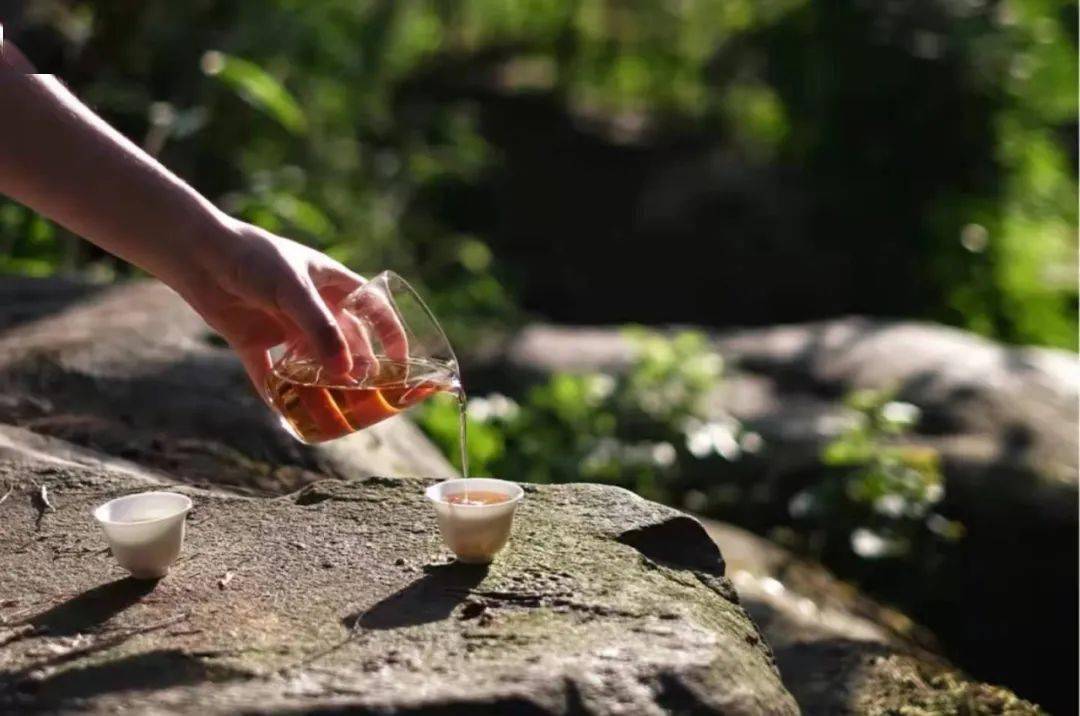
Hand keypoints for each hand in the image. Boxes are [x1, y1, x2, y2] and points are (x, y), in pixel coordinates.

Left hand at [171, 218, 402, 398]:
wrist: (197, 254)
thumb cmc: (254, 260)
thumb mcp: (294, 291)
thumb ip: (321, 330)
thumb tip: (346, 372)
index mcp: (331, 284)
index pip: (372, 308)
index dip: (390, 333)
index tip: (402, 361)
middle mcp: (311, 306)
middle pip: (345, 341)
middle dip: (358, 366)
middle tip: (369, 393)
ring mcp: (282, 325)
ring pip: (310, 361)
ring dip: (322, 383)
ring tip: (336, 408)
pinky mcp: (253, 340)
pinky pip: (269, 374)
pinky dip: (277, 394)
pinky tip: (287, 416)